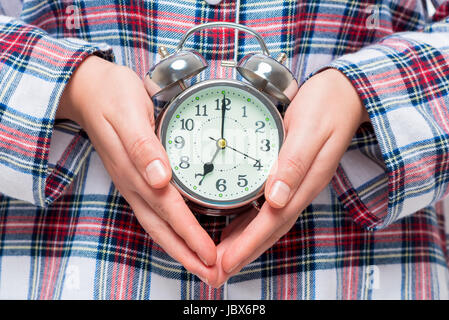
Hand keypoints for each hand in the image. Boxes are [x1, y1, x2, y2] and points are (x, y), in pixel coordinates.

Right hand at [57, 55, 217, 283]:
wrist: (87, 89)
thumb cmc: (111, 95)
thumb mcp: (129, 114)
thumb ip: (143, 147)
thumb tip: (159, 179)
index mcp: (135, 171)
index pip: (169, 210)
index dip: (190, 234)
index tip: (210, 255)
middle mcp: (133, 183)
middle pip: (162, 228)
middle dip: (187, 254)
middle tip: (212, 274)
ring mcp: (132, 183)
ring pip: (157, 224)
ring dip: (179, 247)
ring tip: (200, 264)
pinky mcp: (135, 177)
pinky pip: (153, 211)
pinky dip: (170, 229)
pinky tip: (182, 233)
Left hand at [212, 68, 368, 284]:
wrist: (345, 94)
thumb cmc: (327, 106)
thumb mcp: (310, 130)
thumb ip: (294, 164)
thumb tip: (276, 199)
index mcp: (305, 181)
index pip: (273, 221)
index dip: (248, 243)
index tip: (226, 261)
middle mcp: (300, 188)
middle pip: (270, 229)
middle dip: (244, 252)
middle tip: (218, 270)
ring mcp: (297, 184)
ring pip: (270, 222)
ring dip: (247, 241)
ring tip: (224, 257)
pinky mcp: (291, 176)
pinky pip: (270, 207)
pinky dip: (252, 222)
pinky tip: (238, 226)